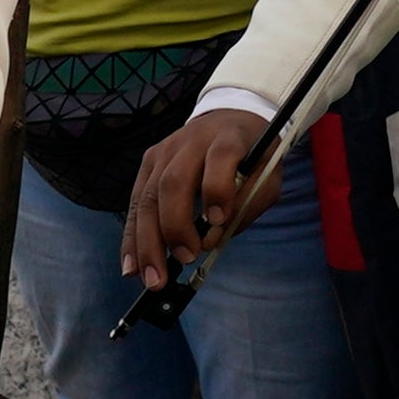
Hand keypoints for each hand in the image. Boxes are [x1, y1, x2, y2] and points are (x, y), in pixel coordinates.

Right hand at [129, 106, 268, 289]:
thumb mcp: (267, 177)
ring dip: (147, 242)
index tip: (217, 220)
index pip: (221, 157)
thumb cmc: (253, 157)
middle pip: (173, 182)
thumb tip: (211, 238)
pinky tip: (132, 267)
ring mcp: (164, 151)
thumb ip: (247, 205)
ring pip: (147, 197)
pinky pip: (135, 203)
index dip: (217, 188)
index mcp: (228, 138)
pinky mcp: (148, 163)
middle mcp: (191, 141)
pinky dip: (131, 238)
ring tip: (153, 278)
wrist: (230, 119)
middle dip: (175, 227)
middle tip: (184, 259)